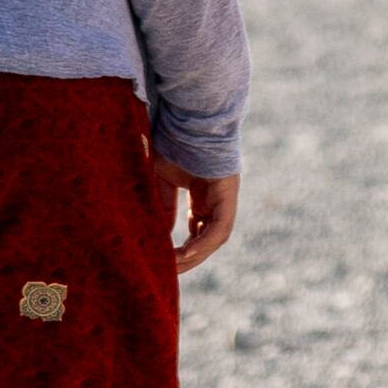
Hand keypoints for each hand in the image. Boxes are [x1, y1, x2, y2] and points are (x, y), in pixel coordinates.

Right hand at [143, 149, 242, 274]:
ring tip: (174, 267)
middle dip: (188, 257)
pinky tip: (187, 253)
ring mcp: (224, 196)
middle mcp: (216, 198)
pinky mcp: (228, 194)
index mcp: (202, 194)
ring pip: (214, 237)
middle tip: (168, 272)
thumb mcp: (160, 177)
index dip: (182, 248)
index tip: (165, 260)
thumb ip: (161, 203)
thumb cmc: (173, 139)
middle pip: (206, 238)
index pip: (196, 229)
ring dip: (195, 255)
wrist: (188, 116)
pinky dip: (204, 242)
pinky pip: (220, 227)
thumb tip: (160, 232)